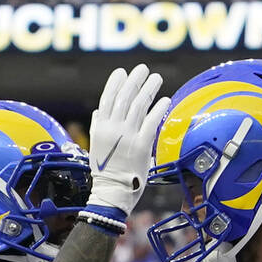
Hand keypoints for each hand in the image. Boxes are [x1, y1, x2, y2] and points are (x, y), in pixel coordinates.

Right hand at [86, 63, 170, 219]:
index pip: (107, 98)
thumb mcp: (95, 146)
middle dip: (135, 80)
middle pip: (125, 98)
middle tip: (144, 69)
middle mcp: (113, 129)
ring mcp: (128, 136)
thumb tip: (99, 111)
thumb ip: (97, 126)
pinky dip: (158, 109)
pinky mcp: (142, 146)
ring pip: (139, 106)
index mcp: (100, 127)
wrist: (112, 192)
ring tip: (156, 78)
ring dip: (149, 89)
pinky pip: (151, 122)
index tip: (122, 71)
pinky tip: (165, 99)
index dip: (115, 83)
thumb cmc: (105, 171)